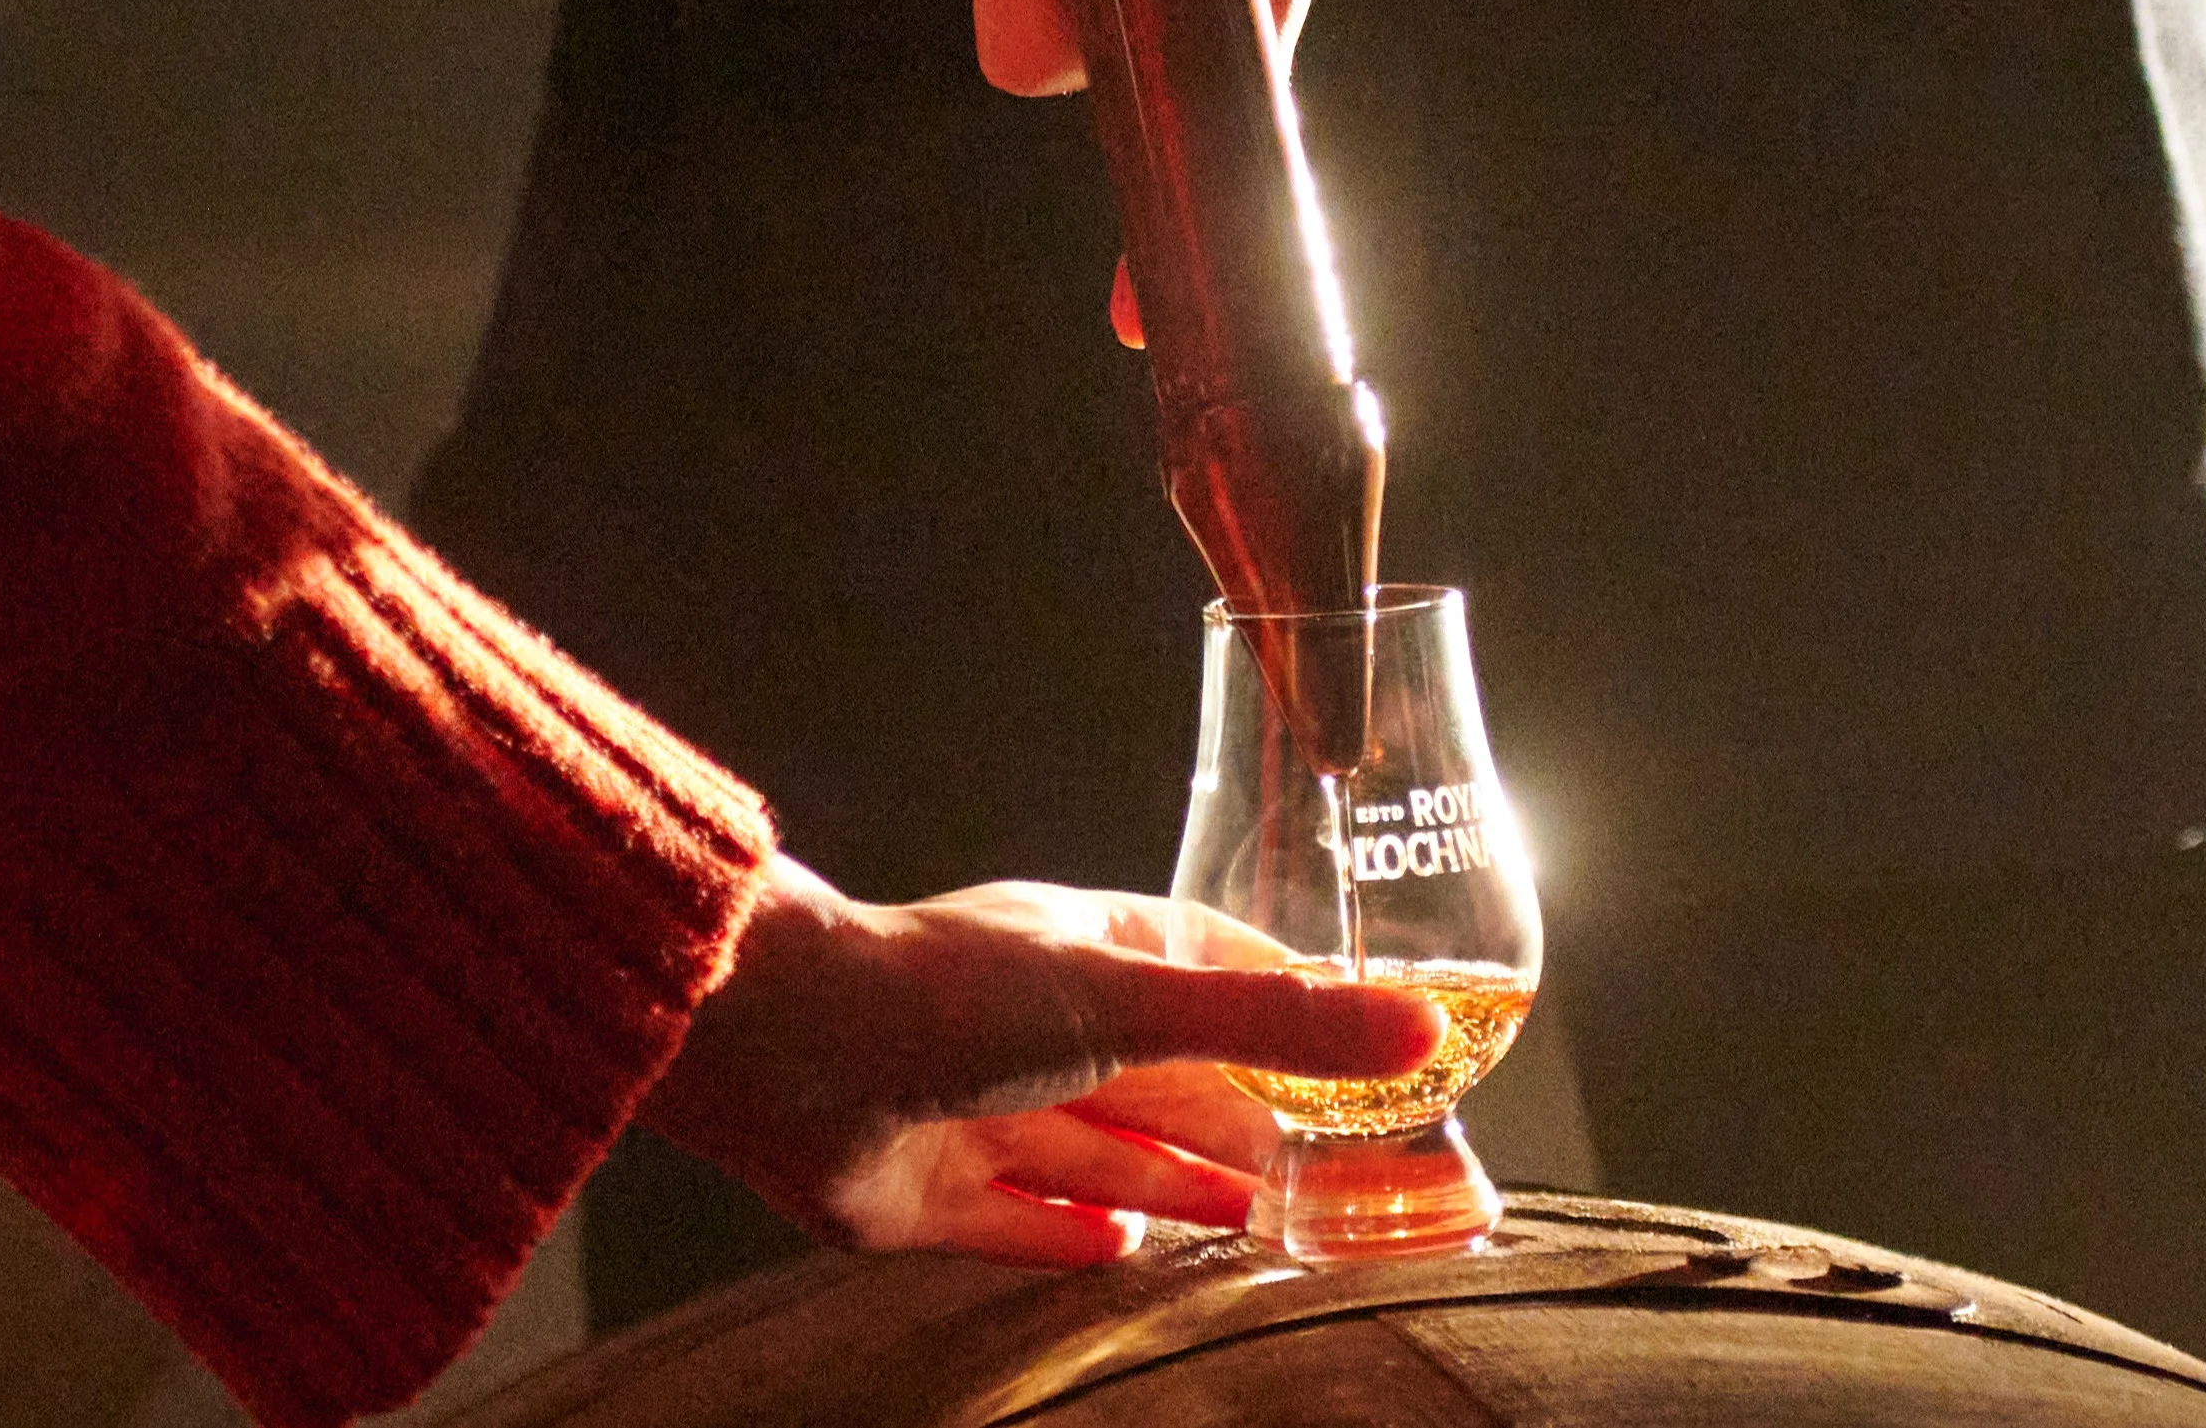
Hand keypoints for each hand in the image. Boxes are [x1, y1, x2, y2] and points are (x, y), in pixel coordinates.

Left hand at [638, 865, 1446, 1266]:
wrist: (785, 1053)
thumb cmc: (951, 994)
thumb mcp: (1140, 1001)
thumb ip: (1279, 1023)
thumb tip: (1421, 1025)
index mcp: (1094, 952)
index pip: (1220, 970)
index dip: (1292, 1009)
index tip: (1367, 1046)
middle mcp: (1042, 1025)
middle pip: (1169, 1079)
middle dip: (1244, 1119)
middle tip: (1328, 1166)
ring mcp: (986, 1105)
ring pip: (1107, 1152)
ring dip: (1177, 1184)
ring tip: (1256, 1217)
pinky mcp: (936, 1189)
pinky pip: (1025, 1220)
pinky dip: (1076, 1236)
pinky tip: (1123, 1253)